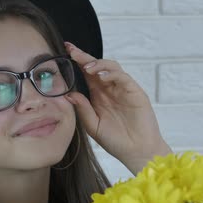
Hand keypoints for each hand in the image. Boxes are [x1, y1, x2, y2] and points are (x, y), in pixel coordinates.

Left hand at [63, 42, 171, 173]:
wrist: (136, 152)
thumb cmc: (116, 141)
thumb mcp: (93, 126)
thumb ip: (83, 110)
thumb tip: (69, 94)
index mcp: (98, 96)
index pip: (87, 74)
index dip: (77, 62)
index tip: (65, 51)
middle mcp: (110, 89)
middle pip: (97, 67)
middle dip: (84, 57)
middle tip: (72, 50)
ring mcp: (123, 89)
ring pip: (111, 67)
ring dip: (98, 64)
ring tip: (87, 68)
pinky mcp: (135, 92)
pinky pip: (123, 77)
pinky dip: (112, 74)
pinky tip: (102, 77)